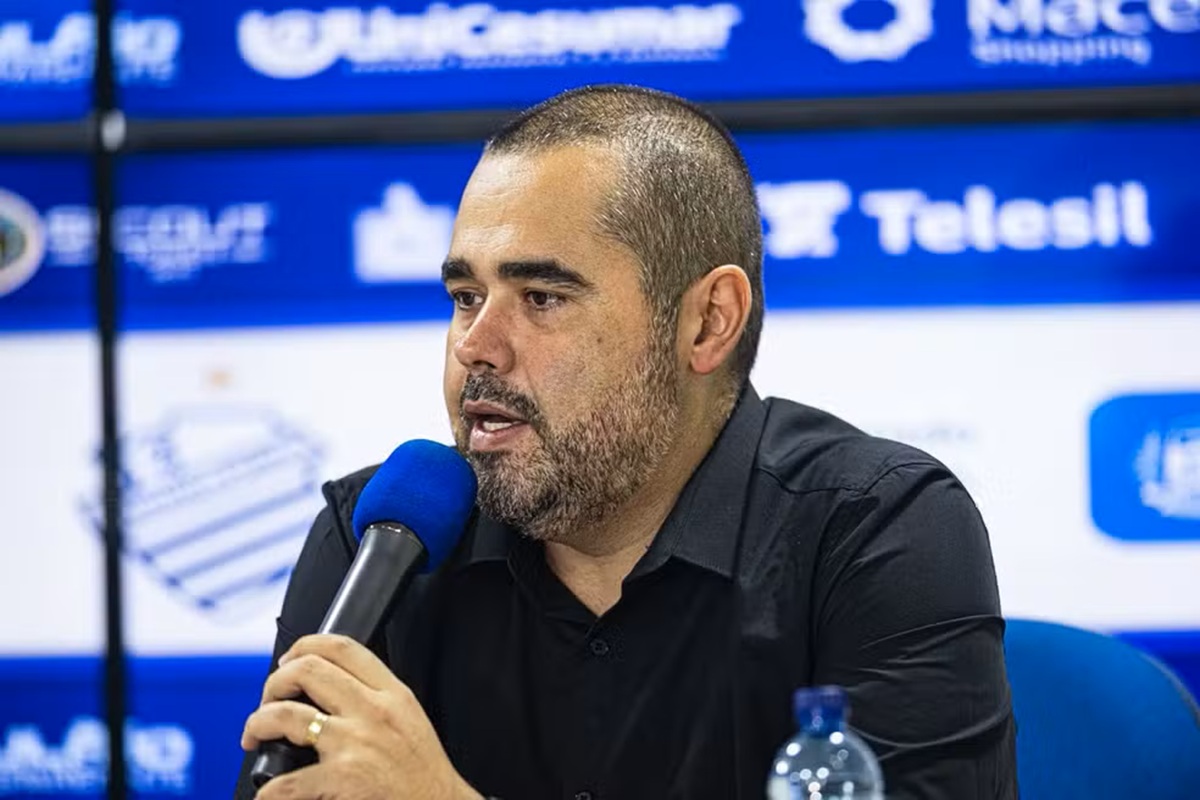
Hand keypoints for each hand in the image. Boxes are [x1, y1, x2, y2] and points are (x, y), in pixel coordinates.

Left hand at [241, 634, 482, 799]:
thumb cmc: (423, 772)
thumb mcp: (410, 717)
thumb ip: (377, 697)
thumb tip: (331, 687)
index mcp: (391, 693)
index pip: (342, 648)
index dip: (305, 645)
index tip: (289, 660)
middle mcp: (372, 711)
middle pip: (308, 670)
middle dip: (274, 682)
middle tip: (268, 700)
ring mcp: (355, 742)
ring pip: (287, 714)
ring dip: (258, 723)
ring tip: (254, 735)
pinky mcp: (342, 777)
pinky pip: (289, 781)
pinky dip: (269, 790)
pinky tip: (268, 793)